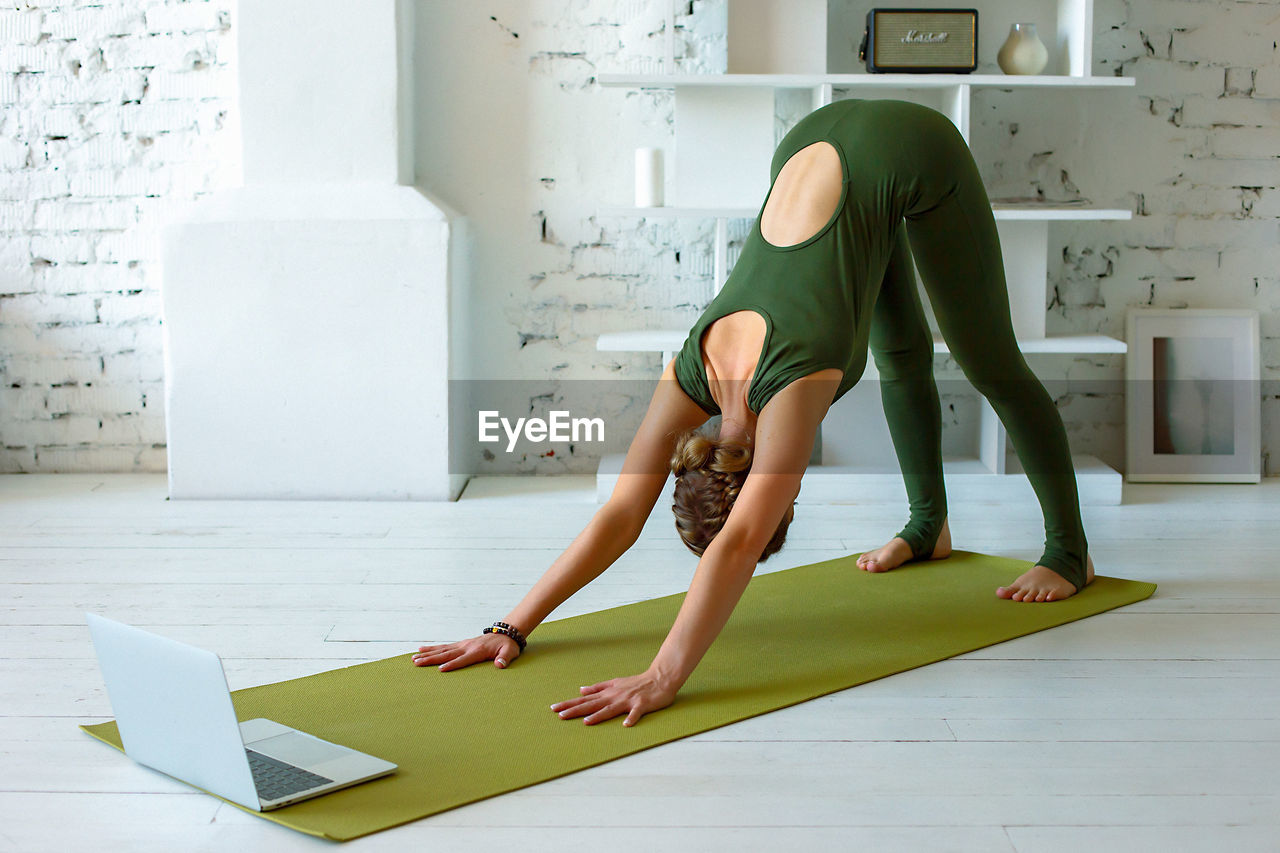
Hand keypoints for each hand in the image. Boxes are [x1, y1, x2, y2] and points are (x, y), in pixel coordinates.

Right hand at [411, 633, 519, 670]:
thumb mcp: (510, 652)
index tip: (440, 670)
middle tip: (417, 663)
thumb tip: (500, 665)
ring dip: (428, 654)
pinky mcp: (461, 644)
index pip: (462, 659)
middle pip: (447, 654)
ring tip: (414, 658)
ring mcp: (462, 644)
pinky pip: (444, 647)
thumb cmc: (507, 645)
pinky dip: (432, 648)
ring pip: (442, 650)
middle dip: (431, 659)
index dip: (452, 665)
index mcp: (478, 651)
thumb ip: (505, 658)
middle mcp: (467, 646)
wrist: (505, 632)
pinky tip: (421, 650)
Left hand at [550, 671, 676, 726]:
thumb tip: (581, 690)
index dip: (570, 704)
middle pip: (592, 704)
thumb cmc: (637, 682)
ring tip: (585, 722)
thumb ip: (598, 687)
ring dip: (598, 715)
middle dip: (575, 709)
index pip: (585, 699)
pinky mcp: (641, 704)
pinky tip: (626, 725)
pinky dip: (631, 718)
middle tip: (560, 715)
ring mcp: (627, 700)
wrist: (659, 678)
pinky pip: (635, 713)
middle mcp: (614, 696)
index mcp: (608, 692)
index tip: (554, 709)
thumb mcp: (614, 682)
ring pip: (610, 709)